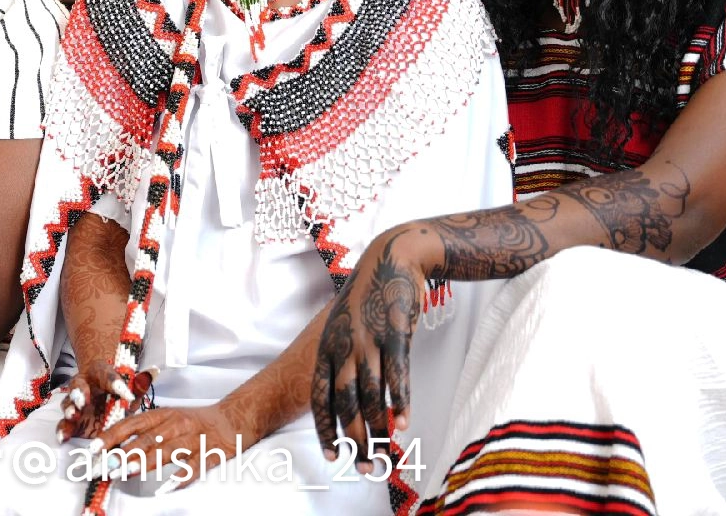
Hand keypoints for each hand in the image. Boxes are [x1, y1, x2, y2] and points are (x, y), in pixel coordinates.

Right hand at [55, 361, 149, 443]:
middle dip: (79, 394)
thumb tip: (152, 372)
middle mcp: (83, 387)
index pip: (107, 375)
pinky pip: (64, 425)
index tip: (127, 393)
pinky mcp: (73, 422)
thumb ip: (139, 383)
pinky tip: (63, 437)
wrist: (104, 397)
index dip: (116, 383)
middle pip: (78, 387)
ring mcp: (76, 405)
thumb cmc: (119, 391)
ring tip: (73, 416)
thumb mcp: (131, 387)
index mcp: (99, 374)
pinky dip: (63, 431)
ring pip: (68, 405)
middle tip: (84, 401)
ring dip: (70, 410)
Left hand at [91, 401, 260, 486]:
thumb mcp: (168, 417)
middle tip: (105, 466)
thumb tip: (115, 445)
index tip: (94, 447)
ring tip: (125, 473)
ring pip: (165, 452)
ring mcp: (192, 440)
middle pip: (145, 440)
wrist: (232, 418)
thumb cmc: (195, 421)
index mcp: (163, 415)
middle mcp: (175, 425)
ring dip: (144, 463)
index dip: (112, 435)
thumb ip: (145, 430)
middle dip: (123, 453)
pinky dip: (180, 477)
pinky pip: (193, 467)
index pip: (132, 424)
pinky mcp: (209, 454)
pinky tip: (167, 488)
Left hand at [310, 226, 430, 467]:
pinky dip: (400, 400)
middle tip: (367, 468)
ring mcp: (367, 339)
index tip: (333, 456)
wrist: (392, 258)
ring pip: (370, 394)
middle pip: (345, 403)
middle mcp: (343, 346)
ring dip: (378, 428)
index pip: (320, 397)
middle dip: (354, 439)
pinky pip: (397, 374)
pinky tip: (405, 423)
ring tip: (387, 452)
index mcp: (327, 348)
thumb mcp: (345, 328)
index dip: (325, 429)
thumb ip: (346, 363)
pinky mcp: (394, 332)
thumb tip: (350, 402)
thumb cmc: (370, 300)